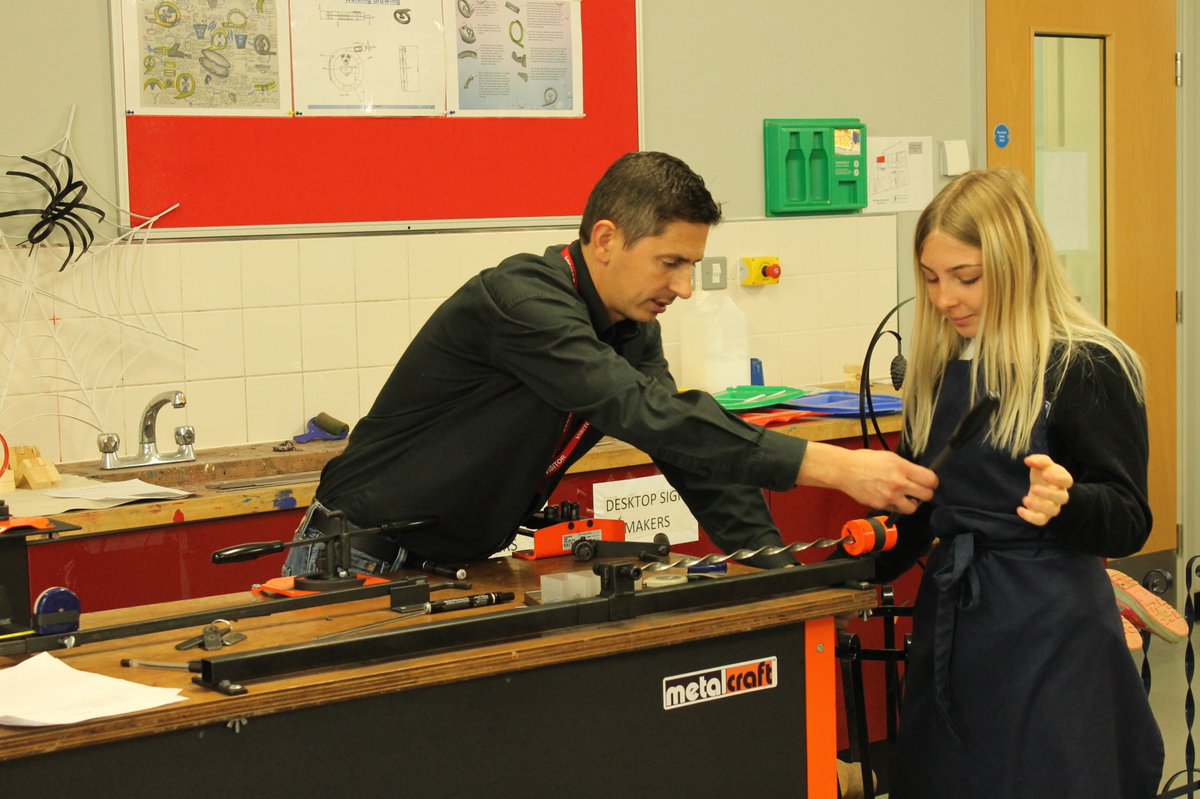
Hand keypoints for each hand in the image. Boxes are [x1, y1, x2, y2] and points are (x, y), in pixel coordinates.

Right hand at [797, 443, 936, 513]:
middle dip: (926, 493)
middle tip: (920, 491)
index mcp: (902, 467)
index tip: (930, 482)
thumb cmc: (865, 460)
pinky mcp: (881, 506)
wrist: (845, 470)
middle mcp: (898, 483)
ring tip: (906, 498)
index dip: (933, 482)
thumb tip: (918, 476)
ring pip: (913, 508)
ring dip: (912, 503)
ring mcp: (890, 496)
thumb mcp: (889, 457)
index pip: (930, 479)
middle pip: (926, 495)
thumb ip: (905, 467)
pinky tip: (890, 498)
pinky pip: (896, 510)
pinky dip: (896, 506)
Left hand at [1017, 453, 1072, 525]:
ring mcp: (1053, 506)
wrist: (1041, 485)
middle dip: (1049, 494)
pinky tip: (1019, 509)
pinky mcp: (1044, 515)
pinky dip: (1030, 518)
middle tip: (1033, 488)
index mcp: (1063, 481)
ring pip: (1053, 511)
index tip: (1045, 474)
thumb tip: (1028, 460)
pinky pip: (1041, 521)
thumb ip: (1038, 460)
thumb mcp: (1042, 464)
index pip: (1067, 481)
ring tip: (1025, 499)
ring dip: (1040, 506)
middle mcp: (1061, 495)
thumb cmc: (1044, 473)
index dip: (1058, 479)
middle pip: (1063, 498)